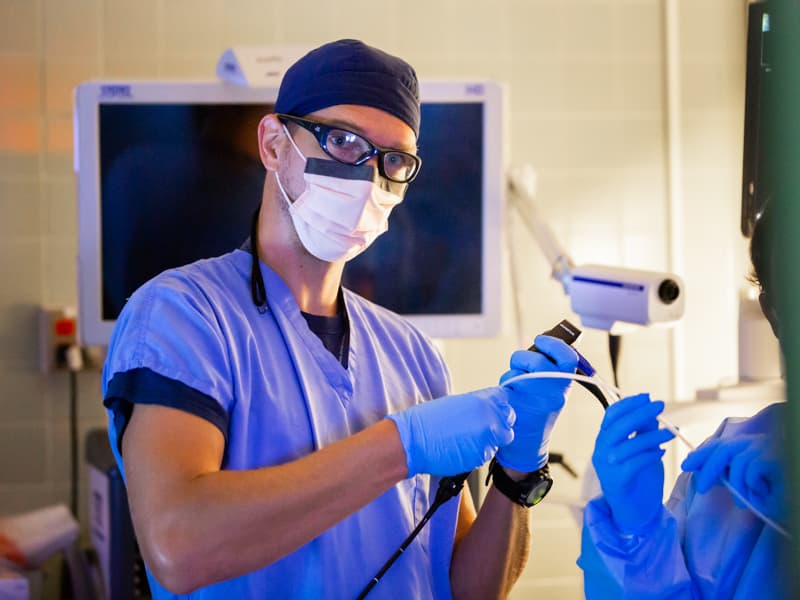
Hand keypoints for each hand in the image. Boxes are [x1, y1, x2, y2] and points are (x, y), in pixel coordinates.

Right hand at [386, 387, 514, 476]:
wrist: (413, 441)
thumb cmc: (428, 421)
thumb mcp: (456, 403)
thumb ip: (477, 405)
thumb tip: (487, 408)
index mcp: (482, 401)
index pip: (505, 399)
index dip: (500, 404)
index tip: (495, 407)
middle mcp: (489, 419)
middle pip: (508, 421)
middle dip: (499, 424)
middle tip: (482, 426)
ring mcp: (487, 439)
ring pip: (499, 440)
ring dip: (488, 440)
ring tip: (466, 438)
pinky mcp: (480, 457)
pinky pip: (486, 454)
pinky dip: (477, 452)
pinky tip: (461, 447)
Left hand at [495, 335, 577, 471]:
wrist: (528, 445)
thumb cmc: (540, 411)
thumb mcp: (555, 390)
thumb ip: (552, 367)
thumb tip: (541, 340)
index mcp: (565, 386)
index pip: (568, 356)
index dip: (553, 343)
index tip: (541, 339)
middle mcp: (552, 392)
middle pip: (537, 358)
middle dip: (524, 356)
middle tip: (522, 363)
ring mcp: (533, 398)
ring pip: (517, 368)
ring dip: (513, 370)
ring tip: (516, 385)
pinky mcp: (514, 404)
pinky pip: (505, 382)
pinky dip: (505, 385)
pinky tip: (510, 397)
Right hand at [592, 393, 674, 533]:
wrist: (633, 512)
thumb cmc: (638, 478)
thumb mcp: (641, 450)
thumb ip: (643, 432)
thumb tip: (651, 411)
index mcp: (604, 440)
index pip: (611, 415)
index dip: (628, 404)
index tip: (647, 397)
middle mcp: (600, 451)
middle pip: (618, 426)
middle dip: (640, 413)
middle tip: (660, 405)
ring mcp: (606, 466)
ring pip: (629, 444)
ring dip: (652, 435)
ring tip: (670, 433)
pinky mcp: (616, 481)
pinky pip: (635, 463)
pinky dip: (651, 455)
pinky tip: (662, 452)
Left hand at [681, 433, 786, 521]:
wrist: (794, 501)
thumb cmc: (775, 494)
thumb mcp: (745, 485)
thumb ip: (725, 476)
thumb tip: (701, 472)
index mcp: (748, 445)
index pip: (719, 444)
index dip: (701, 454)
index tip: (687, 465)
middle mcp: (757, 442)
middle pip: (723, 448)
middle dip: (708, 468)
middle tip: (701, 488)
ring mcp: (768, 447)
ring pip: (737, 462)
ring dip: (737, 487)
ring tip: (742, 504)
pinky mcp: (776, 457)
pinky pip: (752, 470)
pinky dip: (752, 486)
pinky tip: (762, 493)